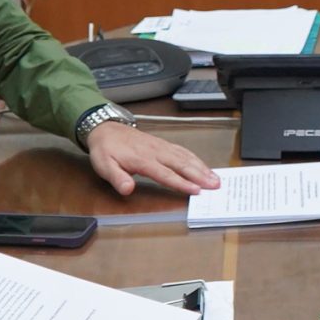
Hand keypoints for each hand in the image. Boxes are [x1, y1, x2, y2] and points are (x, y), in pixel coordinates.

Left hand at [86, 122, 218, 196]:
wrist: (106, 128)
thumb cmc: (106, 150)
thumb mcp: (104, 166)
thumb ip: (117, 178)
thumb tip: (127, 189)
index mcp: (142, 159)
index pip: (165, 174)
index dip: (181, 183)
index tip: (196, 190)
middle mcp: (156, 152)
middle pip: (181, 164)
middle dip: (200, 175)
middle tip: (215, 185)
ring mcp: (161, 147)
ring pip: (185, 157)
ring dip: (202, 167)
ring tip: (215, 178)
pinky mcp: (163, 144)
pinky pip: (183, 151)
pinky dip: (196, 159)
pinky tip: (204, 166)